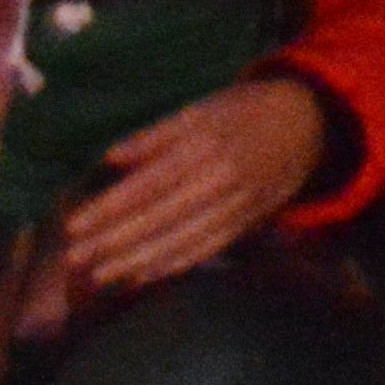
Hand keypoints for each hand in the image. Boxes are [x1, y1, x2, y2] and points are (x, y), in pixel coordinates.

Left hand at [59, 75, 329, 294]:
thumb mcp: (203, 108)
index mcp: (207, 145)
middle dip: (114, 241)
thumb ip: (156, 136)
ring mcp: (239, 204)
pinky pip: (207, 249)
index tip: (73, 226)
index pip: (149, 184)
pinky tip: (143, 276)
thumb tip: (111, 159)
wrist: (311, 122)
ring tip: (100, 275)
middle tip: (75, 260)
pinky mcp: (250, 222)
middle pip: (161, 217)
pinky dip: (174, 265)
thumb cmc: (245, 111)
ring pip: (183, 239)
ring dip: (138, 261)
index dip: (109, 208)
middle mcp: (223, 179)